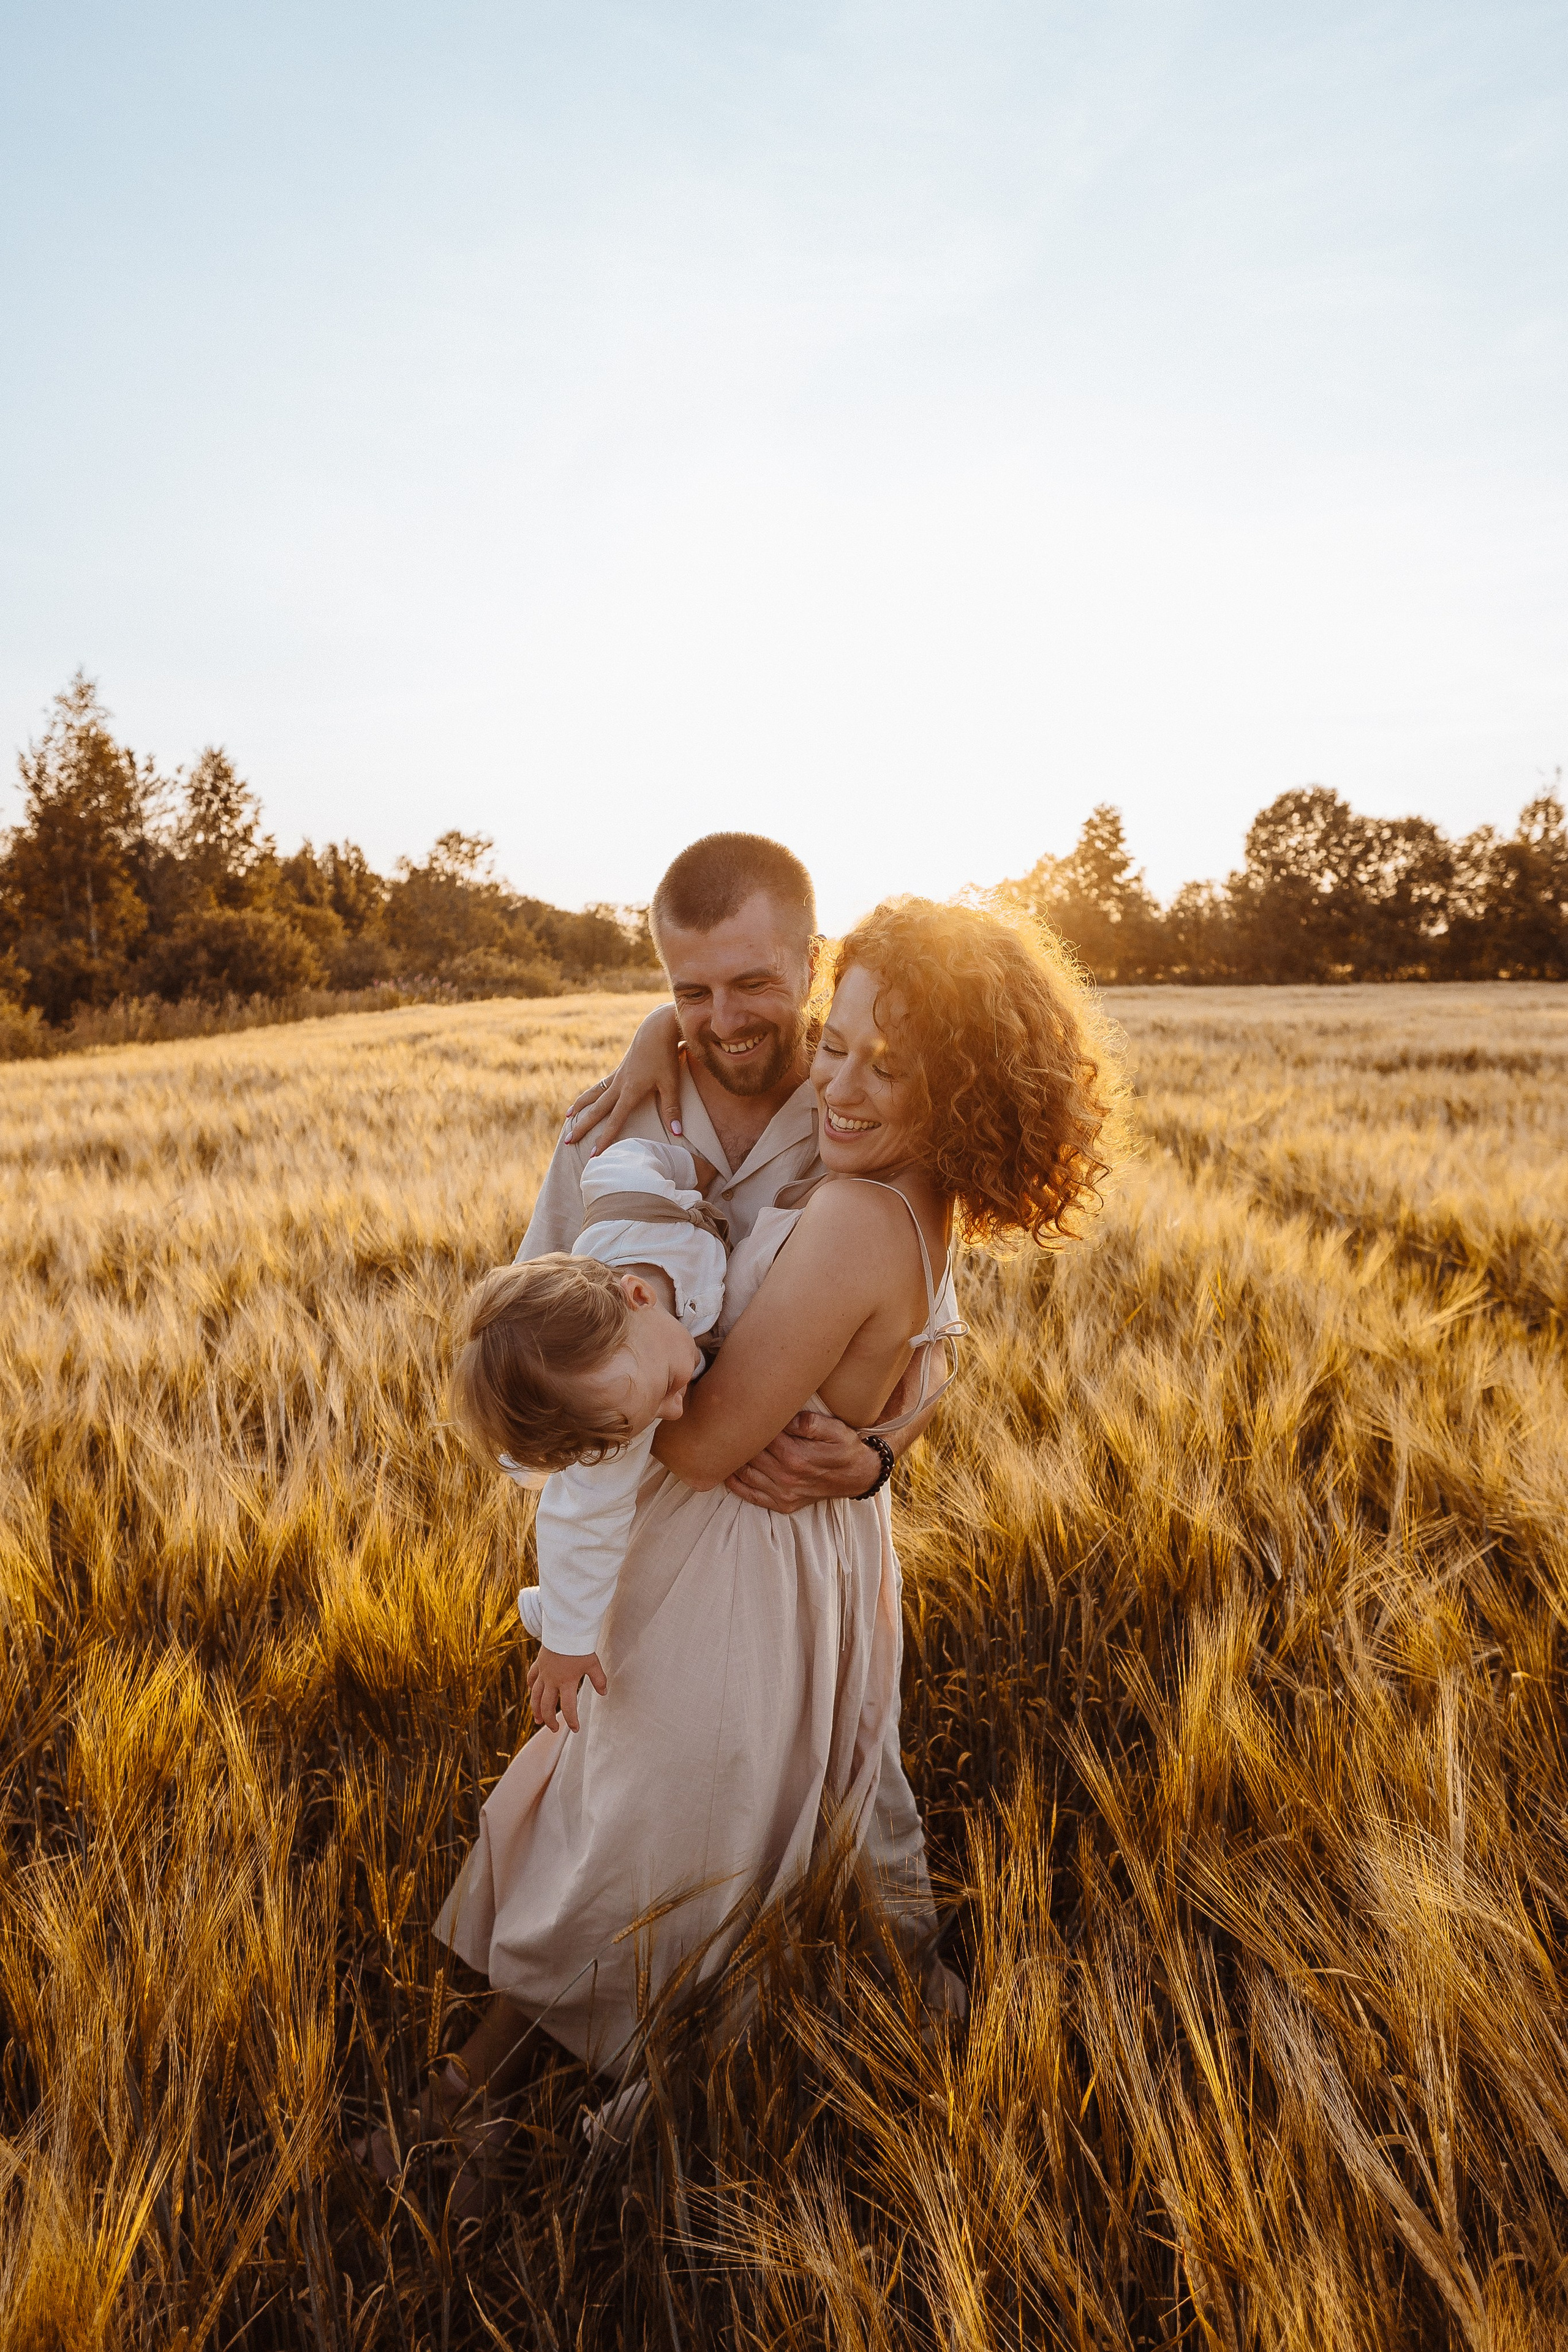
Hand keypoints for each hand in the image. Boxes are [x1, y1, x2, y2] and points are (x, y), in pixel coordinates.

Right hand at [527, 1646, 606, 1733]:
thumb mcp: (593, 1664)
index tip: (575, 1728)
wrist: (565, 1629)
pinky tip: (531, 1691)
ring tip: (538, 1720)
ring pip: (535, 1695)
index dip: (571, 1720)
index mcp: (567, 1682)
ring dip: (536, 1709)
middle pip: (547, 1705)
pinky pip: (531, 1677)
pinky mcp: (539, 1664)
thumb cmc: (580, 1647)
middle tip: (554, 1729)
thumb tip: (604, 1693)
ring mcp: (543, 1672)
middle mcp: (552, 1680)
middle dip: (550, 1720)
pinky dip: (530, 1686)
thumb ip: (599, 1680)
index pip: (568, 1707)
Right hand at [564, 1003, 682, 1151]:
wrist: (657, 1027)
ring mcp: (617, 1076)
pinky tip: (586, 1099)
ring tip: (567, 1118)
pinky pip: (600, 1085)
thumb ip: (672, 1108)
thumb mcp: (671, 1083)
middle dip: (583, 1127)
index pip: (615, 1120)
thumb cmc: (666, 1056)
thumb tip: (677, 1132)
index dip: (604, 1138)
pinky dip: (590, 1094)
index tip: (594, 1154)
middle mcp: (619, 1085)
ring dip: (580, 1107)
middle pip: (597, 1110)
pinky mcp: (619, 1069)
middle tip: (568, 1141)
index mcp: (630, 1091)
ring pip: (593, 1095)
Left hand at [724, 1410, 879, 1512]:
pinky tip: (727, 1471)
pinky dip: (735, 1484)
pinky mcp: (782, 1505)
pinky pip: (751, 1496)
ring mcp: (783, 1494)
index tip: (740, 1409)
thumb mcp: (835, 1428)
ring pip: (745, 1474)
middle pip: (749, 1454)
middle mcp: (786, 1477)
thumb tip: (785, 1418)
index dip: (749, 1422)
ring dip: (731, 1460)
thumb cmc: (844, 1447)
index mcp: (796, 1456)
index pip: (760, 1436)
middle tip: (725, 1422)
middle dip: (736, 1438)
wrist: (858, 1476)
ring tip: (723, 1442)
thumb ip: (809, 1421)